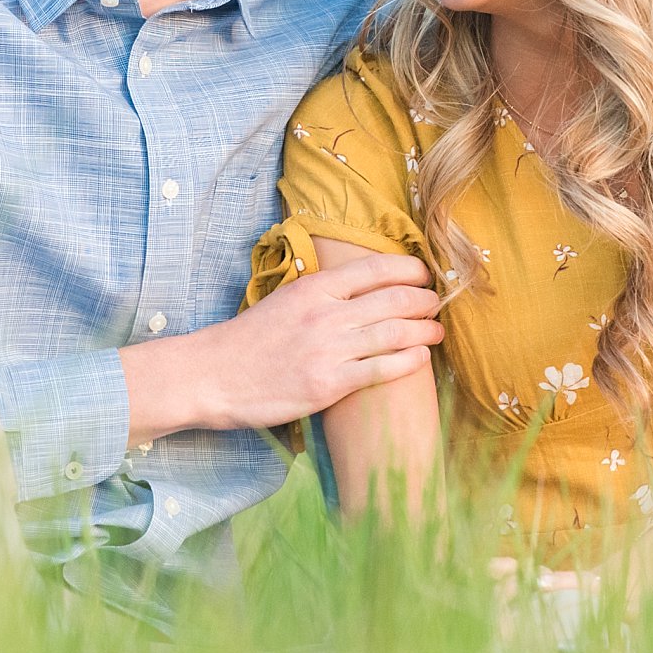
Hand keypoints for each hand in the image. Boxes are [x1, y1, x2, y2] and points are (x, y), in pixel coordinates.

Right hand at [123, 252, 440, 441]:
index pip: (377, 268)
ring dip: (426, 330)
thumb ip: (322, 291)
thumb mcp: (284, 299)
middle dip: (426, 300)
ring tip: (437, 331)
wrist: (214, 375)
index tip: (424, 274)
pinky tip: (420, 358)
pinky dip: (409, 361)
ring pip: (396, 333)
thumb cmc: (249, 338)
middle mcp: (326, 313)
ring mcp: (329, 349)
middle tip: (436, 303)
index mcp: (315, 287)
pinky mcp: (329, 384)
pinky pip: (382, 369)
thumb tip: (359, 283)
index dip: (410, 269)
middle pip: (396, 298)